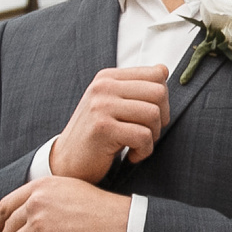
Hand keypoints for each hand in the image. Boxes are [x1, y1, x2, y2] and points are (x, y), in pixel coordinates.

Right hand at [50, 64, 169, 181]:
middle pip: (159, 93)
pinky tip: (131, 155)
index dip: (163, 99)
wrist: (67, 161)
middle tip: (148, 134)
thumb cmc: (97, 135)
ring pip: (153, 114)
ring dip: (153, 136)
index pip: (156, 74)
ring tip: (138, 145)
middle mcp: (103, 87)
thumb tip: (163, 69)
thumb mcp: (114, 105)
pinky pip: (143, 136)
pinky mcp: (103, 128)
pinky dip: (144, 151)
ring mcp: (101, 106)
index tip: (150, 117)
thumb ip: (137, 87)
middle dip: (162, 118)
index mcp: (107, 77)